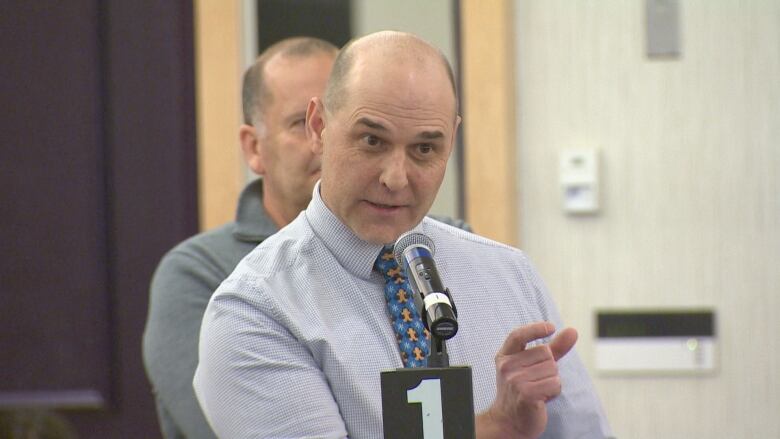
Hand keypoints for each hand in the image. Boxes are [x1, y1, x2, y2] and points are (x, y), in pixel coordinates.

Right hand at [482, 322, 577, 438]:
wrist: (509, 422)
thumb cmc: (523, 391)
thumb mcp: (534, 366)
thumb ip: (554, 348)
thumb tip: (573, 331)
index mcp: (505, 356)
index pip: (518, 335)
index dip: (535, 329)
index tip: (551, 327)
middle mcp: (507, 367)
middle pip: (546, 354)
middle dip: (550, 368)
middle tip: (536, 382)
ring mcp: (515, 380)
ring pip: (553, 370)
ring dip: (552, 382)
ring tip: (538, 391)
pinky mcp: (526, 394)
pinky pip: (555, 384)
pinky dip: (554, 392)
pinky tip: (542, 399)